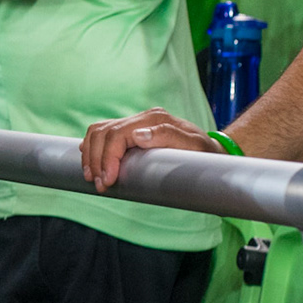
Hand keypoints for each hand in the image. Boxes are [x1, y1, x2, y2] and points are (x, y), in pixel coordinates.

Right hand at [79, 108, 221, 191]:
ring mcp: (136, 122)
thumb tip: (137, 135)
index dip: (107, 158)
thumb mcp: (194, 146)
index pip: (117, 134)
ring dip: (90, 154)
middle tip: (99, 184)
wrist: (212, 152)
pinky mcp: (131, 131)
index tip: (107, 181)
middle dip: (96, 160)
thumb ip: (168, 136)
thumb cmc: (205, 154)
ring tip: (92, 177)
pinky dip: (92, 147)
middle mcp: (142, 118)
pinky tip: (90, 161)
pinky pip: (102, 133)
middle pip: (103, 133)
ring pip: (98, 131)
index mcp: (154, 119)